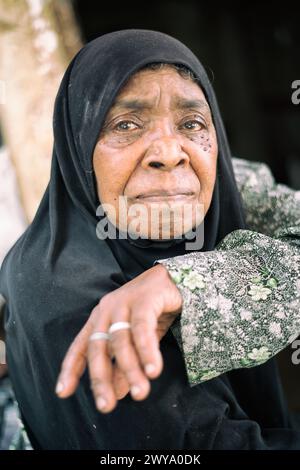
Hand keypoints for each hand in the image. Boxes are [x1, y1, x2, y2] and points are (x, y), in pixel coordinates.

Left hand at [55, 264, 181, 412]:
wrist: (174, 278)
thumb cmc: (152, 310)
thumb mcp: (135, 341)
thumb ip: (124, 364)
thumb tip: (117, 394)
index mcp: (100, 318)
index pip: (80, 346)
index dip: (71, 369)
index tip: (63, 393)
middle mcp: (107, 310)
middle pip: (97, 347)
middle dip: (100, 378)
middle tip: (106, 406)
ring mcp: (124, 303)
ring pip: (121, 341)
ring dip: (130, 369)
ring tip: (140, 393)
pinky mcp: (144, 299)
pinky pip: (142, 328)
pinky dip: (147, 351)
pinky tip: (153, 370)